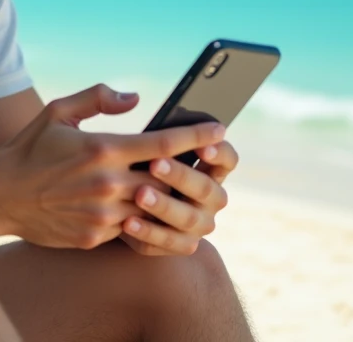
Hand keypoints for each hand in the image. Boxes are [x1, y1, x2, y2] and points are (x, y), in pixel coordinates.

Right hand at [0, 84, 225, 250]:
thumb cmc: (30, 148)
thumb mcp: (59, 111)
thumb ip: (98, 98)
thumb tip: (135, 98)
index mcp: (103, 148)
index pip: (163, 143)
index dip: (196, 136)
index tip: (220, 130)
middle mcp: (107, 183)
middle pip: (166, 178)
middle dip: (189, 169)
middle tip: (207, 161)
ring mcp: (102, 215)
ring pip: (152, 206)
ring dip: (166, 197)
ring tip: (179, 187)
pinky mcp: (95, 237)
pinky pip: (129, 227)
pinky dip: (138, 216)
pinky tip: (140, 207)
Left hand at [118, 139, 238, 255]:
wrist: (124, 205)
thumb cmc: (140, 167)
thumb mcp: (149, 149)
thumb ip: (155, 137)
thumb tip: (138, 107)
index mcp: (211, 170)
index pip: (227, 159)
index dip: (219, 153)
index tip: (202, 146)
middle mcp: (212, 198)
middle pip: (205, 188)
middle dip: (180, 176)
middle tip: (154, 164)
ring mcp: (200, 224)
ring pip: (188, 218)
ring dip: (164, 205)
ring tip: (139, 194)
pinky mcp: (183, 245)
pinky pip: (168, 242)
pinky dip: (148, 232)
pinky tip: (127, 221)